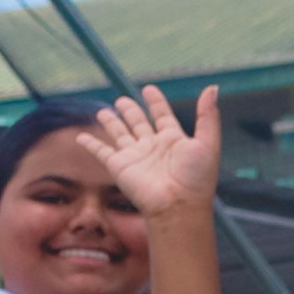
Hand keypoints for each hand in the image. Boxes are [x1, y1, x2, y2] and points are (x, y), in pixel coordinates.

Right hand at [84, 85, 224, 217]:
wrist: (177, 205)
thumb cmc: (196, 178)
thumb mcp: (207, 143)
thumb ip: (207, 115)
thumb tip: (213, 87)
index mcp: (174, 141)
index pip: (162, 116)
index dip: (156, 103)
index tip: (149, 89)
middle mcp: (153, 147)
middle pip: (138, 123)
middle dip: (130, 111)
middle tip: (122, 100)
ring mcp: (135, 156)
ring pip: (119, 134)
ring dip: (111, 122)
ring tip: (103, 111)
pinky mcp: (119, 166)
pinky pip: (101, 152)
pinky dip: (90, 144)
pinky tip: (81, 137)